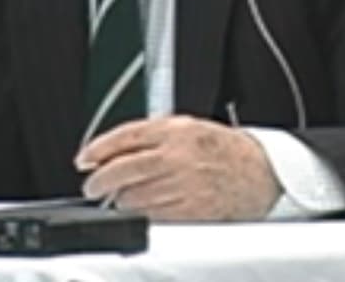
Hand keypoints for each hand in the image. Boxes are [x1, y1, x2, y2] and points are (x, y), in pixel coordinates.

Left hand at [75, 115, 281, 220]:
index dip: (98, 148)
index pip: (125, 137)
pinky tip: (143, 210)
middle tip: (92, 186)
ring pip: (135, 198)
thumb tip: (110, 151)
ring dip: (122, 200)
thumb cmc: (221, 148)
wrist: (260, 170)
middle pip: (124, 170)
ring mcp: (185, 186)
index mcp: (174, 131)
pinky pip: (155, 218)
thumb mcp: (185, 126)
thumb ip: (149, 136)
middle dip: (101, 180)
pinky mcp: (194, 212)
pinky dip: (143, 215)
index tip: (84, 159)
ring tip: (121, 197)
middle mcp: (178, 157)